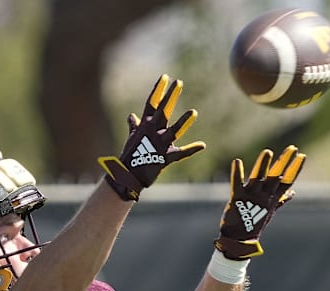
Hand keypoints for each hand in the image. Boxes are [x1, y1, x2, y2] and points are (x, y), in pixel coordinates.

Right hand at [98, 74, 205, 200]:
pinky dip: (191, 150)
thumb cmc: (130, 156)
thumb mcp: (132, 138)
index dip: (158, 89)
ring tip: (194, 112)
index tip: (165, 77)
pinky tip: (202, 145)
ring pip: (173, 131)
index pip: (151, 103)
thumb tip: (131, 116)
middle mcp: (153, 132)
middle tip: (179, 83)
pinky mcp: (165, 158)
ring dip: (183, 122)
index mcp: (145, 125)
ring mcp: (159, 144)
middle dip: (170, 96)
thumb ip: (135, 126)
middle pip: (163, 111)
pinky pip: (180, 154)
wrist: (127, 175)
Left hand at [214, 145, 305, 259]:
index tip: (302, 156)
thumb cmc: (254, 223)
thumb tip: (292, 191)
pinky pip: (237, 183)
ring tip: (268, 152)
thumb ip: (281, 199)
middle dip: (284, 162)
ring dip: (263, 165)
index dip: (295, 168)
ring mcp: (251, 197)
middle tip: (293, 148)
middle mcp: (264, 196)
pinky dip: (237, 173)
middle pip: (276, 176)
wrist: (238, 239)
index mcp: (272, 198)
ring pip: (259, 177)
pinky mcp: (237, 198)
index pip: (287, 181)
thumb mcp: (270, 209)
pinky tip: (237, 161)